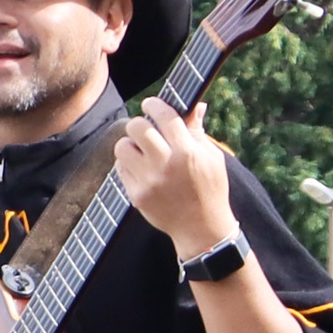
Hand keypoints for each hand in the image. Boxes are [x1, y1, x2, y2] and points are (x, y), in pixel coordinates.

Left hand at [113, 93, 237, 258]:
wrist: (201, 228)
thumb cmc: (210, 189)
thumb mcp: (212, 158)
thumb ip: (197, 132)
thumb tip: (196, 105)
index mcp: (188, 152)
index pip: (165, 116)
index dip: (154, 105)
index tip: (151, 104)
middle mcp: (166, 165)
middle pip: (137, 128)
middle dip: (140, 123)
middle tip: (146, 128)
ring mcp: (148, 181)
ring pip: (122, 147)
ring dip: (130, 144)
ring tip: (142, 150)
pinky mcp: (136, 195)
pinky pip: (120, 168)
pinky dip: (128, 164)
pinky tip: (141, 167)